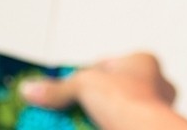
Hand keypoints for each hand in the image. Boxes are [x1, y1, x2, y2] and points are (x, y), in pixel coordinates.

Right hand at [20, 52, 186, 129]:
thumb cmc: (129, 100)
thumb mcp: (83, 85)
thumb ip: (57, 88)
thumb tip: (31, 89)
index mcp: (144, 62)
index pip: (107, 64)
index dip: (85, 74)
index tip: (68, 84)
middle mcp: (155, 84)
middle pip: (114, 88)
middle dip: (94, 98)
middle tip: (72, 106)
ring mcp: (154, 109)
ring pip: (121, 109)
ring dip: (102, 114)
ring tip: (80, 122)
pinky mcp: (147, 126)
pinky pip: (123, 123)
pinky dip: (109, 125)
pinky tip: (95, 128)